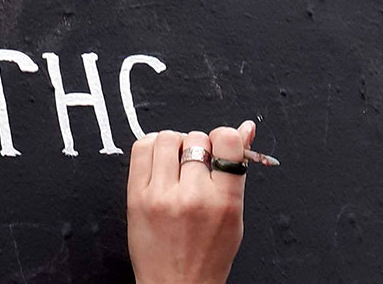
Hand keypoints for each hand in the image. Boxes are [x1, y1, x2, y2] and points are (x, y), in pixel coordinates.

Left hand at [126, 121, 254, 283]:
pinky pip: (142, 147)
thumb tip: (246, 128)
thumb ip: (237, 169)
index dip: (225, 138)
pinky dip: (152, 147)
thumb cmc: (208, 254)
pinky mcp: (136, 197)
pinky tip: (159, 163)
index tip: (220, 147)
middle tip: (197, 168)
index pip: (227, 141)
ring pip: (168, 137)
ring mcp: (162, 196)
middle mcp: (193, 197)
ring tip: (177, 166)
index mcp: (224, 202)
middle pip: (196, 138)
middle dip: (199, 148)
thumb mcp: (234, 215)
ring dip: (175, 145)